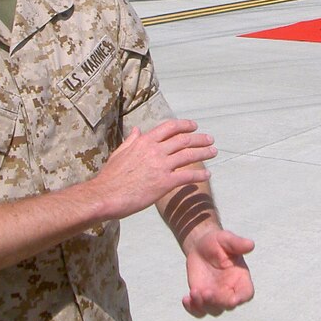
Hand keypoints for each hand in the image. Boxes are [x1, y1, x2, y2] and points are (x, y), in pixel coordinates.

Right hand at [90, 120, 216, 220]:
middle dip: (199, 138)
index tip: (194, 126)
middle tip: (210, 139)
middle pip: (183, 140)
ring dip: (204, 153)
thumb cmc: (110, 177)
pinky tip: (207, 174)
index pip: (169, 127)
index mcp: (144, 142)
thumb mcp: (120, 153)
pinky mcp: (164, 182)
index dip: (184, 125)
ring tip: (214, 152)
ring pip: (188, 155)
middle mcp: (155, 150)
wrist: (106, 195)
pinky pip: (187, 175)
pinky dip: (200, 174)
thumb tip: (137, 130)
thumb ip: (131, 141)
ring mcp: (161, 166)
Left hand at [182, 229, 254, 316]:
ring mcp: (216, 296)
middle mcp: (230, 290)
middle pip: (228, 305)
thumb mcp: (226, 239)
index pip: (246, 293)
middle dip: (217, 301)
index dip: (241, 298)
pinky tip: (186, 299)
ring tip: (193, 292)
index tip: (233, 300)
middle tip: (205, 292)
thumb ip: (237, 243)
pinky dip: (192, 309)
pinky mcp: (202, 298)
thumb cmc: (217, 242)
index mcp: (240, 278)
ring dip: (203, 305)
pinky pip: (199, 311)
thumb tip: (251, 245)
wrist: (200, 246)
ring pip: (214, 310)